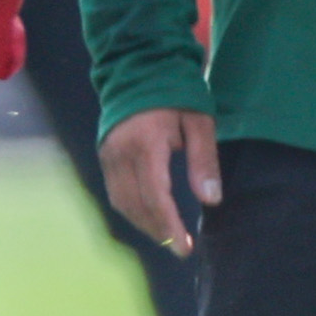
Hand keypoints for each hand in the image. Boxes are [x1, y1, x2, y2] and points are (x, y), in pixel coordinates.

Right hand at [98, 107, 218, 256]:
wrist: (139, 68)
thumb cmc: (176, 94)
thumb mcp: (200, 122)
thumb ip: (204, 161)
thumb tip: (210, 201)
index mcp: (146, 145)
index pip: (155, 197)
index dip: (169, 226)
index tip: (185, 247)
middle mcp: (120, 153)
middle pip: (136, 205)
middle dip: (158, 231)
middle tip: (180, 247)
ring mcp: (109, 155)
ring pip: (122, 202)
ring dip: (144, 224)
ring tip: (167, 236)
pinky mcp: (105, 155)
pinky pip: (116, 192)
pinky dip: (133, 210)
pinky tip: (150, 216)